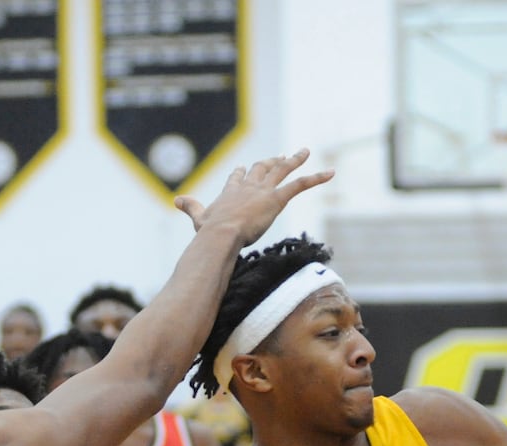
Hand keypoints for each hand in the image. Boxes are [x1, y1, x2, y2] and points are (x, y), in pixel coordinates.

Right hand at [175, 149, 332, 244]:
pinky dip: (316, 178)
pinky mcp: (276, 198)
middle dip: (272, 161)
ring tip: (304, 151)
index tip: (244, 169)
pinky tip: (330, 173)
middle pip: (262, 168)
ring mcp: (263, 191)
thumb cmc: (209, 231)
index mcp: (231, 192)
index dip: (242, 173)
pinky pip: (300, 184)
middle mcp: (248, 186)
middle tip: (281, 157)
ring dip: (295, 160)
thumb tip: (176, 200)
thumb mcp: (199, 219)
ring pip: (282, 170)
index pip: (238, 177)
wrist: (221, 234)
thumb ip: (191, 207)